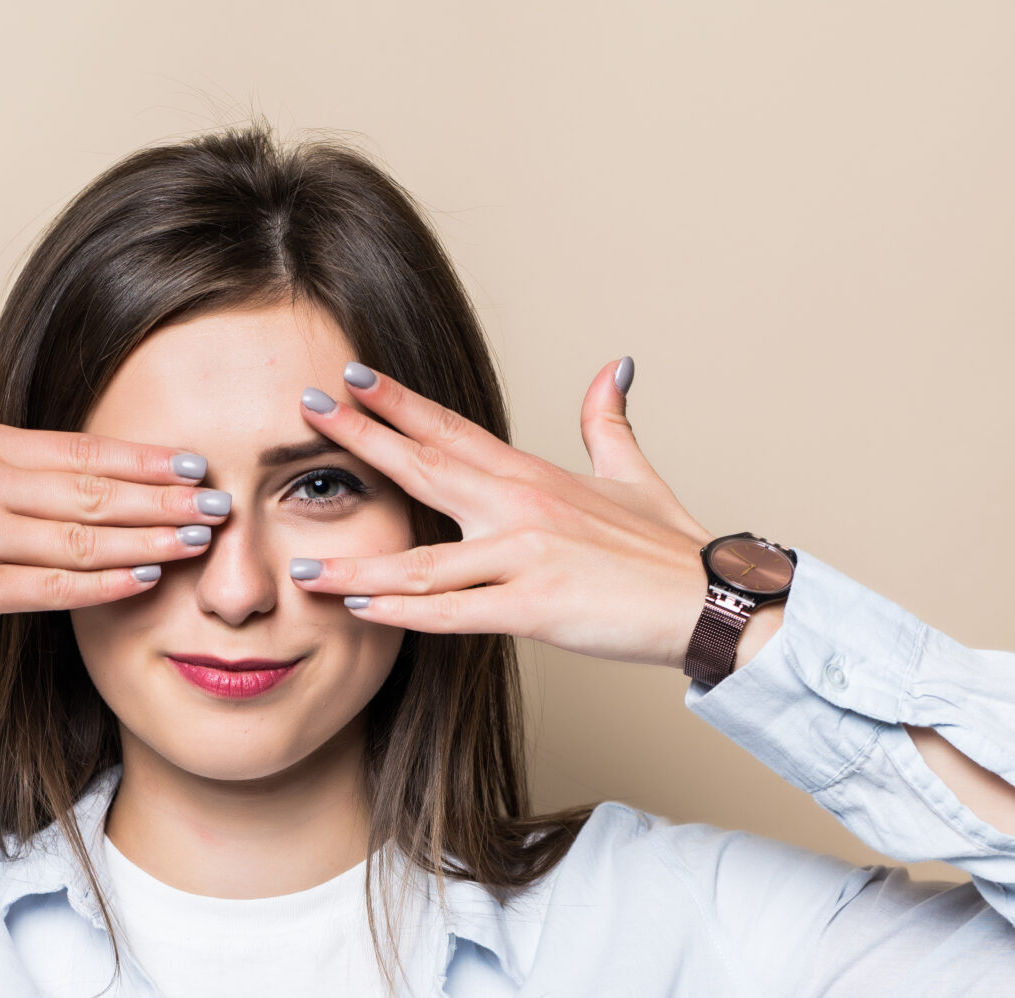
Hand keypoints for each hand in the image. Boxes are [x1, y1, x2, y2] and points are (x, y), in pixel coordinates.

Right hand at [0, 326, 224, 642]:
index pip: (81, 449)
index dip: (144, 457)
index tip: (195, 461)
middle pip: (95, 490)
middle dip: (165, 497)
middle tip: (222, 501)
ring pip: (84, 538)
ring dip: (149, 540)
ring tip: (199, 541)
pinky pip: (51, 586)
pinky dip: (102, 585)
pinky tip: (144, 580)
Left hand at [287, 361, 738, 671]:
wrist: (712, 598)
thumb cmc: (669, 550)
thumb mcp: (634, 474)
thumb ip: (608, 422)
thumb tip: (613, 367)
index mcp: (534, 476)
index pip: (452, 430)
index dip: (399, 404)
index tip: (352, 377)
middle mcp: (521, 506)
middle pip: (425, 467)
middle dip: (362, 440)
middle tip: (305, 413)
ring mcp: (526, 556)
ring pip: (422, 562)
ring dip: (358, 562)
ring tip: (302, 563)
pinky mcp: (536, 607)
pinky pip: (454, 612)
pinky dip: (404, 612)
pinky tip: (361, 608)